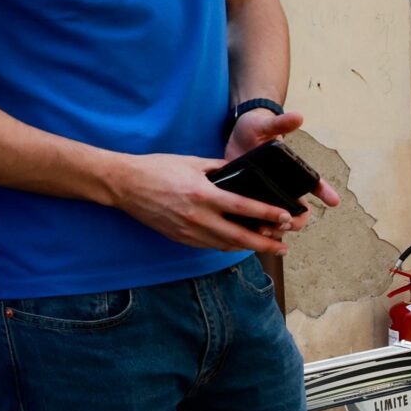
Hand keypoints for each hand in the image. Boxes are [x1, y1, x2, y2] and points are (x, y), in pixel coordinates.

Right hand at [118, 152, 301, 254]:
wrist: (124, 184)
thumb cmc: (157, 169)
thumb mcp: (192, 162)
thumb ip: (220, 168)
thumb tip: (242, 171)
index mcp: (203, 194)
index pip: (244, 207)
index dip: (267, 214)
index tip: (286, 218)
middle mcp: (197, 217)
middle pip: (240, 236)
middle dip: (266, 243)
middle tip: (285, 246)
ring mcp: (188, 231)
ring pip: (226, 245)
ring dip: (250, 247)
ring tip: (270, 247)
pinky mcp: (180, 238)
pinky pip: (211, 245)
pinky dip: (229, 246)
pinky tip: (241, 244)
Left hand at [224, 108, 342, 232]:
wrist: (234, 134)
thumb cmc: (255, 128)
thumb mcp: (265, 124)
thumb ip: (280, 123)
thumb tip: (298, 117)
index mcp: (292, 172)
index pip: (315, 185)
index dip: (326, 193)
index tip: (334, 201)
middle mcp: (283, 187)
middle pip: (299, 214)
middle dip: (294, 222)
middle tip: (281, 222)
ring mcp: (268, 197)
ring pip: (279, 223)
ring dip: (275, 231)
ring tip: (260, 230)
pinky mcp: (250, 202)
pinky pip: (257, 223)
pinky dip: (253, 232)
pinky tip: (246, 233)